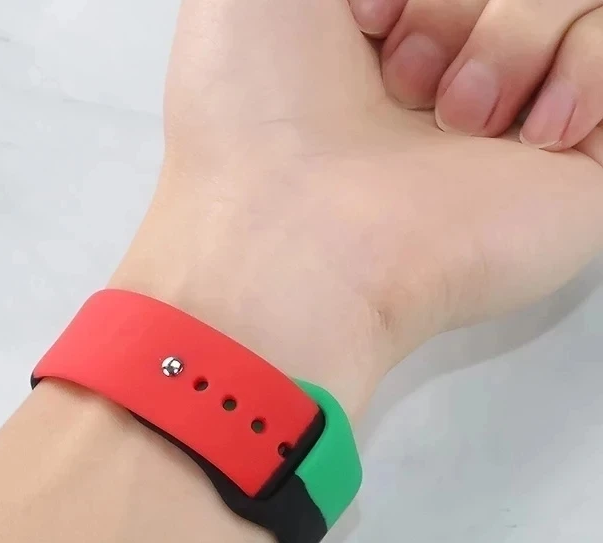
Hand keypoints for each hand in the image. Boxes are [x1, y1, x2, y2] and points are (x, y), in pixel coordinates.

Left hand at [115, 0, 602, 416]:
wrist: (292, 237)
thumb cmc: (254, 115)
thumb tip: (387, 3)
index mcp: (376, 28)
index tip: (362, 18)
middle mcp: (446, 70)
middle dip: (452, 2)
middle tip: (399, 75)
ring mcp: (511, 119)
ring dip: (509, 33)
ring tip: (451, 115)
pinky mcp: (575, 166)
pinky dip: (579, 71)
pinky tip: (522, 135)